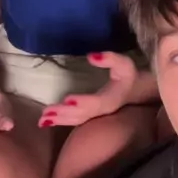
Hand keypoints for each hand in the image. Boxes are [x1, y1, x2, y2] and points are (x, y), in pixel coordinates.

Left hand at [38, 52, 156, 127]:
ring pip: (76, 120)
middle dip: (65, 113)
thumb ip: (110, 58)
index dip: (83, 101)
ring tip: (43, 119)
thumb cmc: (128, 75)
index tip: (67, 99)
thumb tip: (91, 55)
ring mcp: (95, 115)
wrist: (134, 91)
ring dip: (60, 120)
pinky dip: (60, 121)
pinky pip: (74, 120)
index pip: (96, 102)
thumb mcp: (124, 63)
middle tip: (47, 112)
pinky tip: (46, 121)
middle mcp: (102, 110)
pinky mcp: (89, 115)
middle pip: (82, 114)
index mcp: (111, 99)